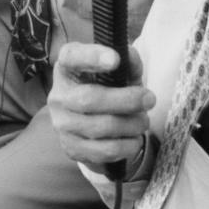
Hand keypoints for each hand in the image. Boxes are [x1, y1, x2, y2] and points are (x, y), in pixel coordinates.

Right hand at [47, 42, 154, 175]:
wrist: (94, 121)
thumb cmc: (108, 88)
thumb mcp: (118, 71)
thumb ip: (127, 62)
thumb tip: (130, 57)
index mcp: (67, 67)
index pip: (71, 57)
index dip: (92, 57)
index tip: (115, 59)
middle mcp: (58, 95)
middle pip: (89, 99)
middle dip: (126, 100)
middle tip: (150, 99)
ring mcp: (61, 124)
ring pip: (99, 128)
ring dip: (130, 125)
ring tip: (143, 121)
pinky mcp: (71, 148)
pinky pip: (103, 151)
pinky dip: (126, 146)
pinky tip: (134, 139)